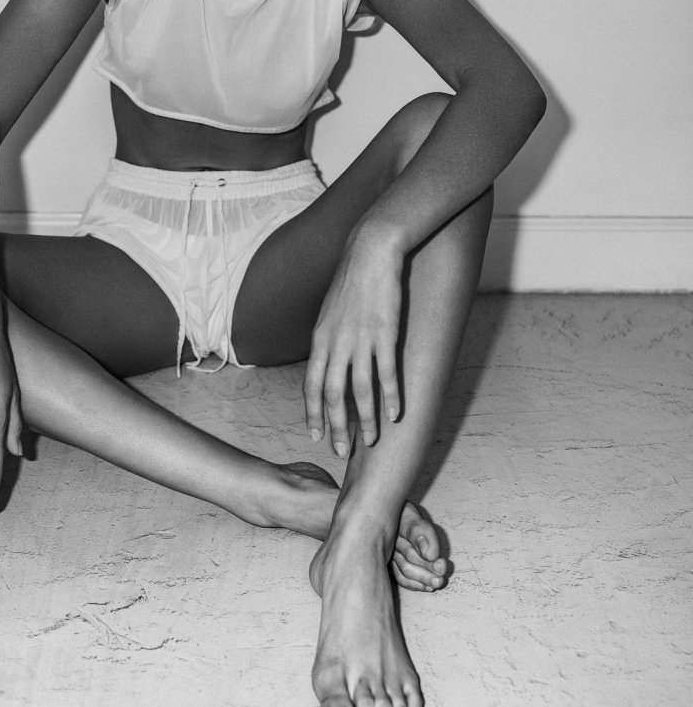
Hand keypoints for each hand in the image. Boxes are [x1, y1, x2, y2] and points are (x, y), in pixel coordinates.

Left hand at [303, 237, 404, 456]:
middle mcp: (336, 344)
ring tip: (370, 441)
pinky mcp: (385, 335)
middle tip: (341, 452)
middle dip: (336, 427)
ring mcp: (360, 340)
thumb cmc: (352, 282)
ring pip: (360, 390)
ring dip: (365, 420)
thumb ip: (328, 340)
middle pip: (332, 395)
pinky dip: (391, 397)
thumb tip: (327, 361)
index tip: (315, 435)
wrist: (370, 253)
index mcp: (320, 340)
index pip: (311, 385)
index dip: (312, 413)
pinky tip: (395, 415)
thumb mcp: (329, 312)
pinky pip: (387, 373)